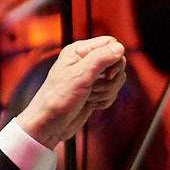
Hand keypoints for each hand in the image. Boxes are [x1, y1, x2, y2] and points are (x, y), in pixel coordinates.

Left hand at [17, 34, 132, 146]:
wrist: (49, 125)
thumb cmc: (57, 99)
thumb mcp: (79, 76)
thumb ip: (101, 59)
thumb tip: (120, 48)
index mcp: (79, 51)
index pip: (111, 44)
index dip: (115, 59)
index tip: (107, 74)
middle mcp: (86, 61)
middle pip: (117, 62)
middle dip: (110, 80)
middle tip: (93, 88)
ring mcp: (91, 77)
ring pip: (116, 79)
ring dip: (106, 92)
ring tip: (88, 98)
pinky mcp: (94, 91)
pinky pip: (112, 92)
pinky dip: (104, 101)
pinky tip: (89, 104)